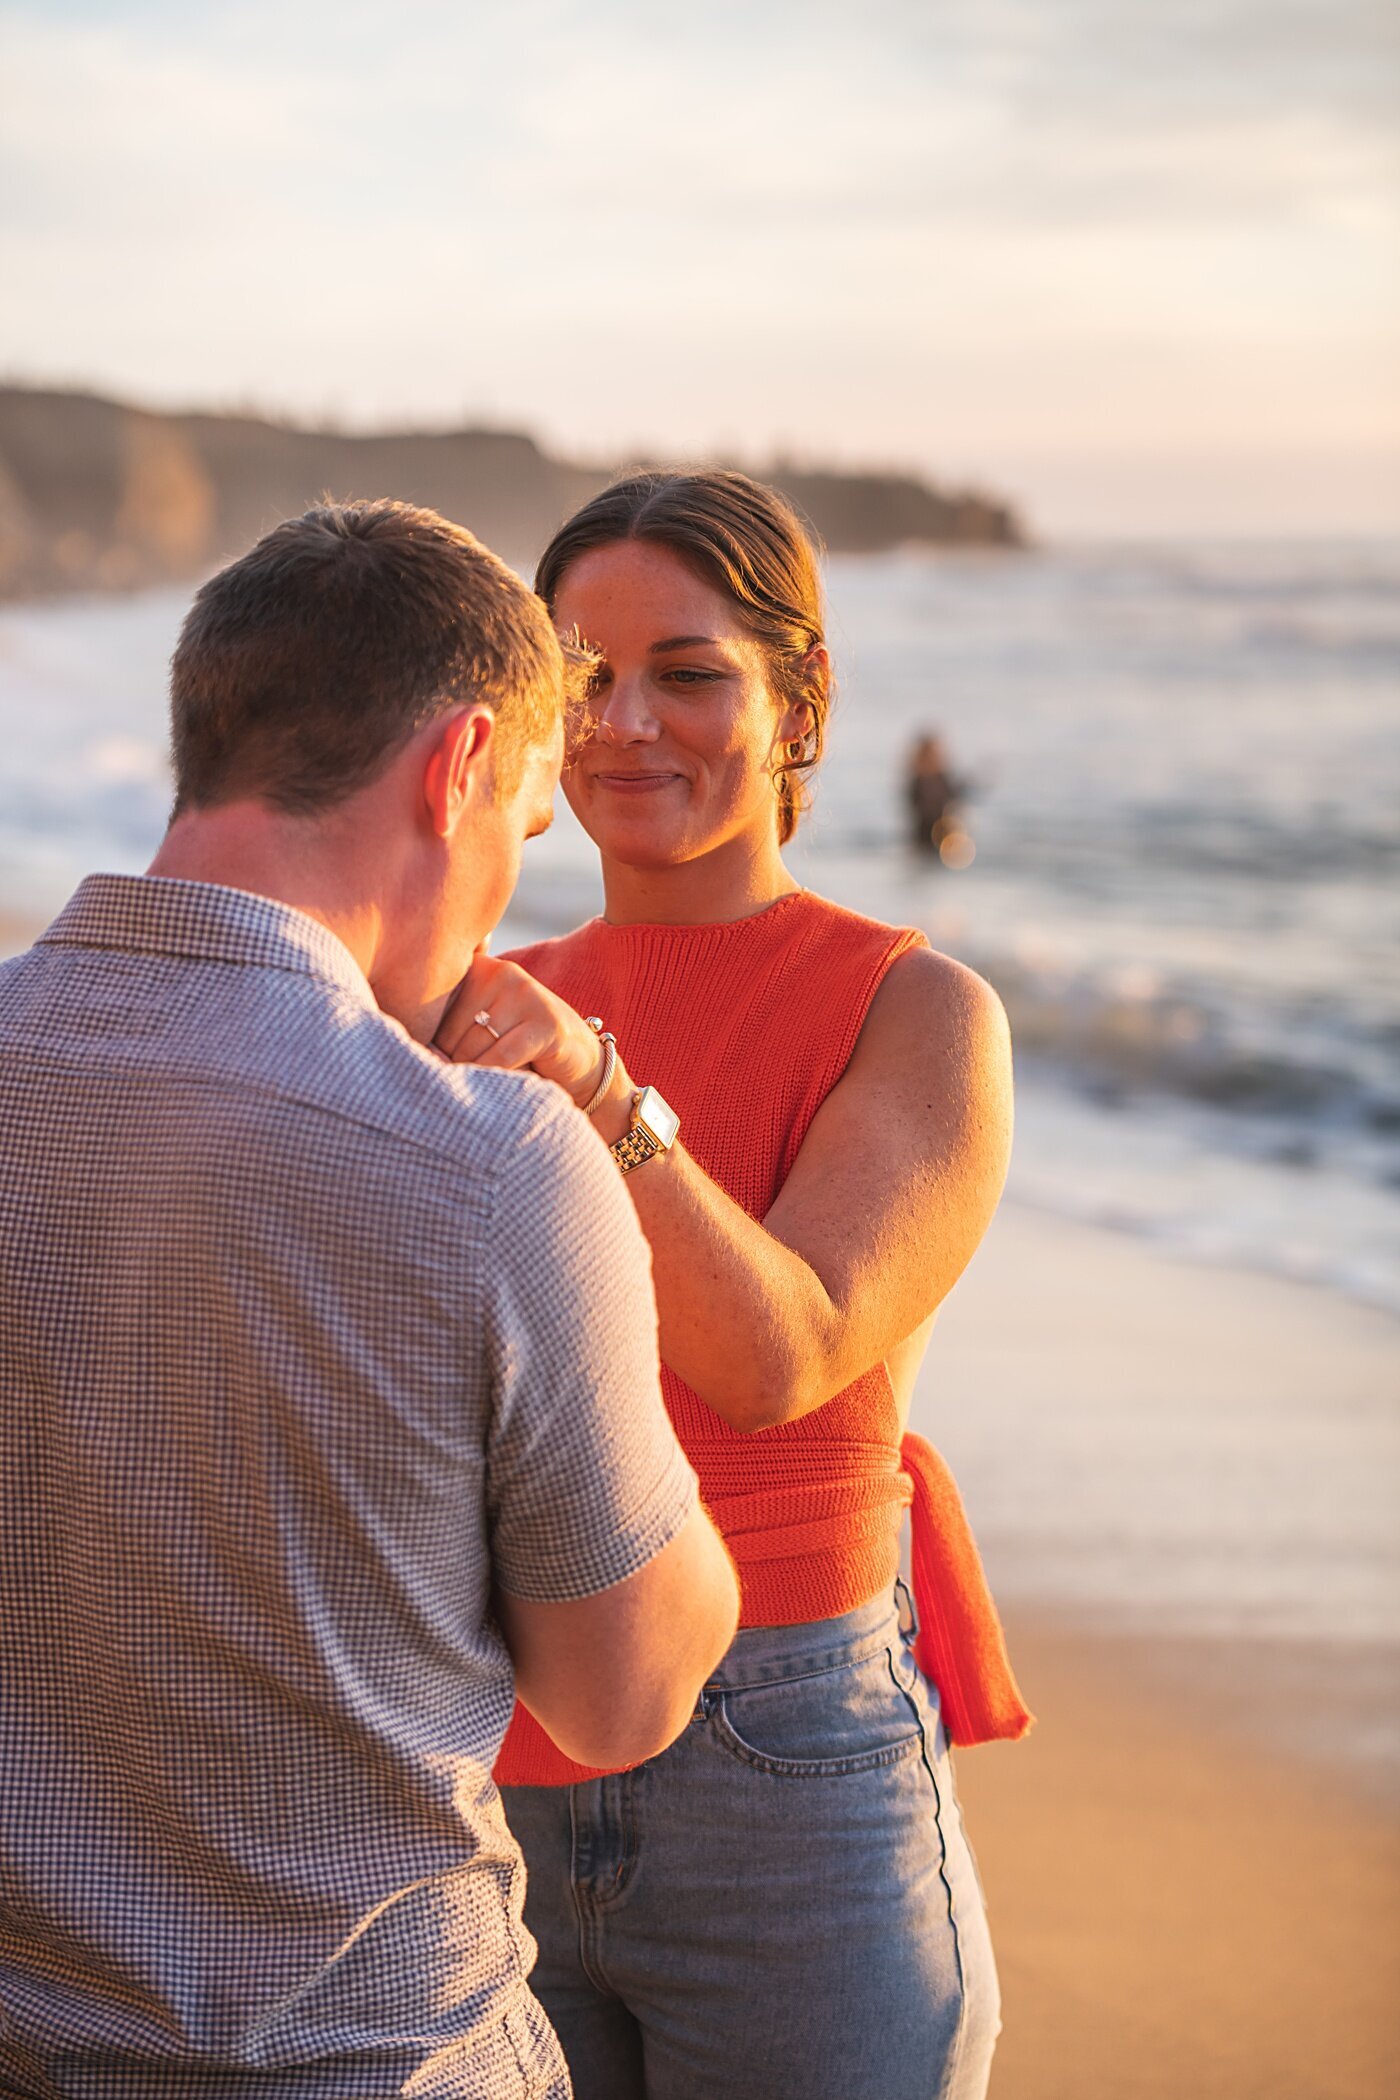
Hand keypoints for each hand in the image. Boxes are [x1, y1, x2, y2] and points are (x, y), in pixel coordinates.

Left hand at [436, 954, 626, 1111]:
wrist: (578, 1060)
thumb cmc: (514, 1047)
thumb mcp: (476, 1028)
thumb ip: (441, 1028)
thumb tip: (405, 1052)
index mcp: (475, 968)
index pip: (429, 1014)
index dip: (431, 1047)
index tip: (442, 1062)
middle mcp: (499, 972)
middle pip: (448, 1034)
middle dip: (456, 1065)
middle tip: (479, 1073)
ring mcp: (525, 994)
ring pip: (472, 1049)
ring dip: (478, 1076)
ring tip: (497, 1077)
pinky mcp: (546, 1023)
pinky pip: (500, 1059)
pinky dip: (496, 1079)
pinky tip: (505, 1085)